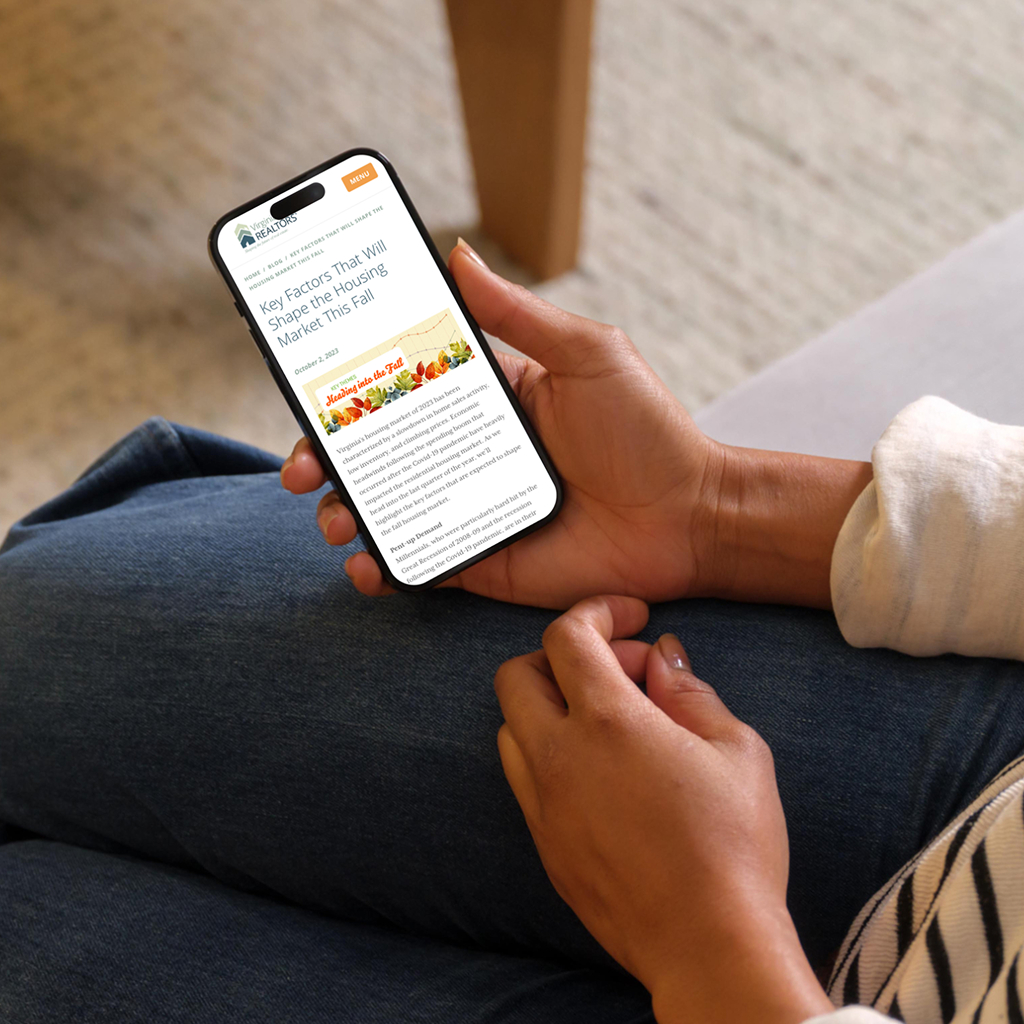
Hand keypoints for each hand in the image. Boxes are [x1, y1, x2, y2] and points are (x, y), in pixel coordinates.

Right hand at [281, 240, 719, 607]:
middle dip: (326, 455)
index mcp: (486, 397)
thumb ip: (518, 313)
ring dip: (344, 511)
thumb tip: (457, 253)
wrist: (688, 519)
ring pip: (385, 508)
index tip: (305, 380)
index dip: (348, 385)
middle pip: (376, 449)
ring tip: (334, 516)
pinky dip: (382, 568)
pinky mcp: (482, 559)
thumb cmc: (647, 430)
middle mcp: (468, 451)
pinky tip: (366, 565)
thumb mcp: (586, 355)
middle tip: (302, 465)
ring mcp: (470, 507)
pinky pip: (418, 564)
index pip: (401, 383)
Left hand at [494, 595, 832, 1023]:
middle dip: (559, 657)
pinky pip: (524, 778)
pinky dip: (548, 754)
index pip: (566, 637)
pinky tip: (600, 771)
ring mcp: (542, 804)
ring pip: (511, 727)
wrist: (707, 945)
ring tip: (609, 722)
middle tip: (619, 673)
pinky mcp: (543, 843)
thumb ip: (690, 692)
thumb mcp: (737, 750)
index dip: (595, 612)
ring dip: (548, 707)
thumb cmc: (733, 845)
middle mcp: (558, 757)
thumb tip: (662, 659)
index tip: (628, 616)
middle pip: (516, 675)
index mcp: (606, 722)